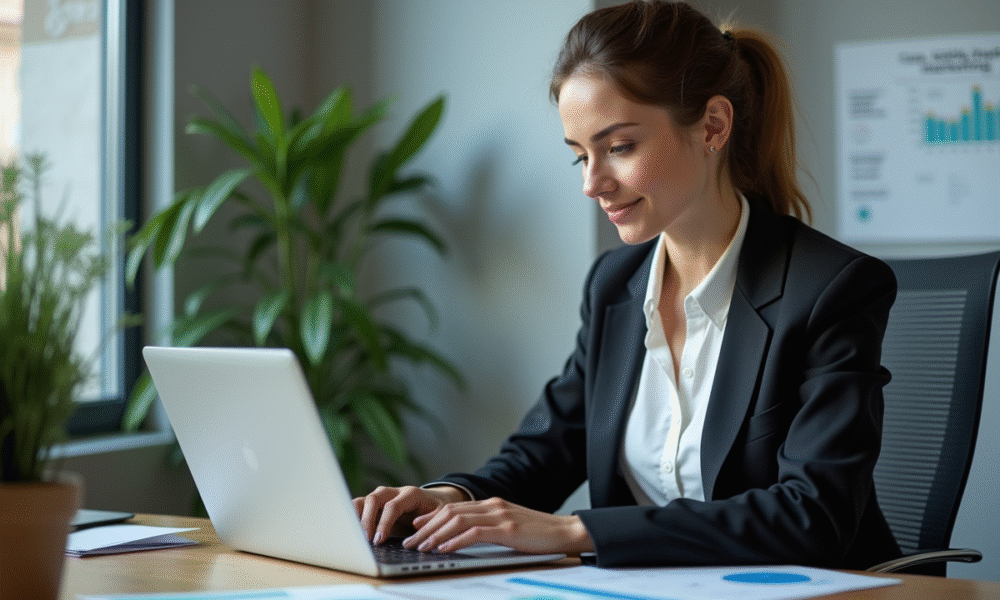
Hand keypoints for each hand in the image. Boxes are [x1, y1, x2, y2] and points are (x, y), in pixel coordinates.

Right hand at [353, 485, 468, 544]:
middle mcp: (394, 492)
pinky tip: (350, 529)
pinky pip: (360, 506)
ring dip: (356, 515)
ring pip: (364, 500)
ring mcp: (383, 497)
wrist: (433, 501)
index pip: (393, 506)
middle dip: (367, 519)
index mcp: (411, 494)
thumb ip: (431, 520)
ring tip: (353, 534)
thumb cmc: (437, 509)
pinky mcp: (376, 505)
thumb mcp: (442, 514)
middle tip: (366, 539)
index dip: (384, 522)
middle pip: (374, 499)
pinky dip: (353, 515)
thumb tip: (417, 527)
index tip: (379, 539)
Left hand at [403, 496, 594, 554]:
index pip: (453, 507)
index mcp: (491, 504)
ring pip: (457, 520)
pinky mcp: (507, 528)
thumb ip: (488, 527)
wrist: (565, 532)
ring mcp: (499, 515)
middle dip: (426, 528)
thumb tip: (463, 537)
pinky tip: (445, 549)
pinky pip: (475, 533)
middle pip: (450, 512)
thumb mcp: (508, 526)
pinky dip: (456, 540)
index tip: (415, 528)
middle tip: (410, 541)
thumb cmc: (538, 534)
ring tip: (421, 547)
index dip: (431, 517)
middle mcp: (492, 505)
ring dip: (435, 535)